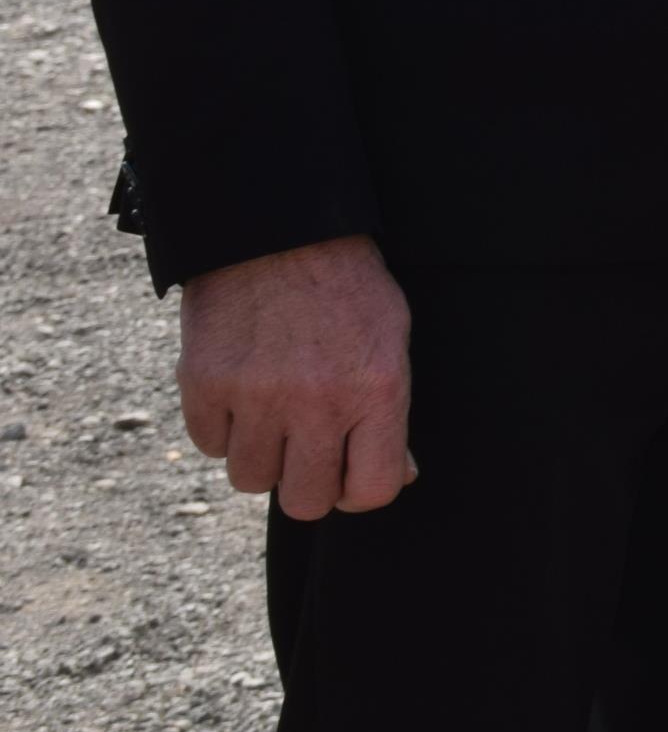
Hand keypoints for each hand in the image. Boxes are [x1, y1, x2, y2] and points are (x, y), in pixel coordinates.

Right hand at [178, 234, 412, 518]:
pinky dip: (223, 429)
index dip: (359, 489)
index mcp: (377, 390)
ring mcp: (258, 396)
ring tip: (273, 413)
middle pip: (305, 502)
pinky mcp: (205, 385)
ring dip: (262, 456)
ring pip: (251, 480)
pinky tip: (241, 392)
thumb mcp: (391, 338)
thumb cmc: (346, 286)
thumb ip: (392, 413)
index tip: (350, 471)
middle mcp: (318, 402)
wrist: (278, 229)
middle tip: (307, 447)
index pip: (372, 491)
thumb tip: (398, 477)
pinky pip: (210, 446)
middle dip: (307, 482)